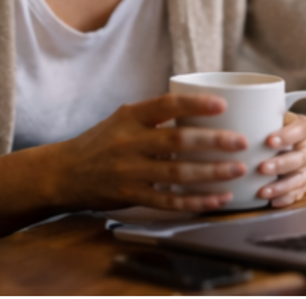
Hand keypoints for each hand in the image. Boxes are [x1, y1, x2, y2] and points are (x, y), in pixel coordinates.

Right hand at [52, 93, 247, 211]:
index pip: (166, 105)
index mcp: (130, 117)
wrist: (63, 173)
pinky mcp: (130, 196)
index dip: (195, 104)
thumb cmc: (101, 142)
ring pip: (178, 173)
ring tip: (238, 170)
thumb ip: (154, 116)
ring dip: (212, 173)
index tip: (222, 105)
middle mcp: (130, 142)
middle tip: (241, 142)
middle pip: (178, 141)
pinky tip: (218, 199)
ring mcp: (130, 171)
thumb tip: (199, 108)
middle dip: (214, 142)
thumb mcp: (122, 119)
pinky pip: (169, 201)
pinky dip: (196, 201)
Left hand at [256, 112, 305, 207]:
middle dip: (281, 164)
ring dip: (281, 187)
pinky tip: (271, 202)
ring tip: (262, 191)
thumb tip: (240, 116)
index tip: (269, 140)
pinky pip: (298, 194)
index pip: (299, 131)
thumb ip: (269, 118)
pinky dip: (285, 199)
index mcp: (305, 130)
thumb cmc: (293, 130)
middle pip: (300, 159)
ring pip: (299, 180)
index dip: (286, 136)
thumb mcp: (286, 118)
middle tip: (262, 168)